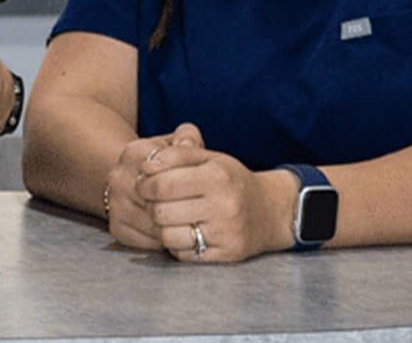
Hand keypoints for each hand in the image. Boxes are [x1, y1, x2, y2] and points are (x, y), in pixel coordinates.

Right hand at [105, 123, 202, 249]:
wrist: (132, 178)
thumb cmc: (161, 162)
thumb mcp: (173, 143)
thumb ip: (187, 137)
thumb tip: (190, 145)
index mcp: (132, 153)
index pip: (164, 175)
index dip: (186, 185)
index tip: (200, 190)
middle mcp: (118, 178)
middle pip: (159, 203)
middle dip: (183, 210)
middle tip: (202, 213)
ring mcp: (115, 205)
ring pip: (155, 225)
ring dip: (177, 228)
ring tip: (193, 223)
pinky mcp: (116, 228)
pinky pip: (148, 242)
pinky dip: (166, 241)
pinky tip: (177, 232)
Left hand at [136, 141, 293, 262]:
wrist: (270, 211)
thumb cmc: (231, 180)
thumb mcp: (208, 157)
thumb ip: (176, 155)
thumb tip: (146, 165)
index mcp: (217, 177)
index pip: (164, 184)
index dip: (145, 184)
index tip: (142, 182)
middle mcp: (224, 207)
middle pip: (163, 211)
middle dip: (150, 205)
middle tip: (151, 200)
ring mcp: (226, 234)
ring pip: (169, 236)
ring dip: (160, 226)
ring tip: (164, 215)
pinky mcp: (227, 256)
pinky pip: (184, 254)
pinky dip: (175, 243)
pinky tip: (180, 230)